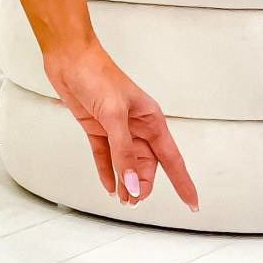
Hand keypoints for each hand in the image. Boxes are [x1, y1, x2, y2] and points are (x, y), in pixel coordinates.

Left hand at [41, 37, 199, 211]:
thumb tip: (131, 182)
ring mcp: (116, 127)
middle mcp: (136, 126)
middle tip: (134, 202)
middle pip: (146, 164)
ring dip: (125, 181)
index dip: (183, 182)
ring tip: (123, 200)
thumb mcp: (113, 115)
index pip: (172, 159)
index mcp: (150, 120)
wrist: (69, 58)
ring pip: (126, 163)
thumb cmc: (97, 76)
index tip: (192, 204)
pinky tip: (109, 185)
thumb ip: (122, 152)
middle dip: (142, 185)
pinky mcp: (97, 127)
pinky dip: (107, 171)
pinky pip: (105, 155)